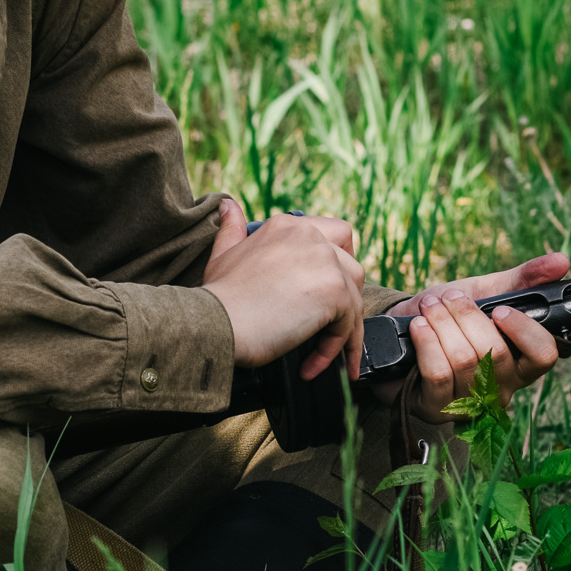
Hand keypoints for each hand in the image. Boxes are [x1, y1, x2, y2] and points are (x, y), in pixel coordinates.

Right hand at [201, 199, 368, 379]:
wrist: (215, 323)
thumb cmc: (217, 297)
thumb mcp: (222, 255)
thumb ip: (231, 229)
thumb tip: (228, 204)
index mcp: (286, 226)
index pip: (331, 234)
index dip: (334, 262)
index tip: (323, 290)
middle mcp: (309, 235)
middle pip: (350, 260)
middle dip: (347, 290)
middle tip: (332, 317)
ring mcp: (325, 260)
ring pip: (355, 294)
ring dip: (344, 325)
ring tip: (323, 352)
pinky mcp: (334, 290)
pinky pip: (349, 323)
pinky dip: (335, 348)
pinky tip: (310, 366)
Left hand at [388, 253, 570, 424]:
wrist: (406, 329)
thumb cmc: (453, 316)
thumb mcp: (487, 292)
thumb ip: (523, 279)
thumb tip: (561, 261)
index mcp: (521, 362)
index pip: (544, 356)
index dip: (524, 331)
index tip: (500, 310)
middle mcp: (501, 388)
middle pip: (496, 354)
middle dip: (467, 316)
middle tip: (450, 298)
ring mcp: (469, 402)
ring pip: (465, 361)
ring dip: (443, 323)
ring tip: (430, 307)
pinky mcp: (437, 407)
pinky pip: (438, 373)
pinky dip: (427, 341)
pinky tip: (419, 326)